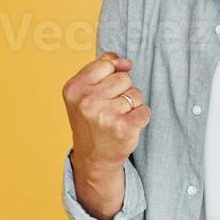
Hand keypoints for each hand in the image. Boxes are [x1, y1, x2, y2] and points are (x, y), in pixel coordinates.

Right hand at [63, 50, 150, 171]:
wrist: (93, 157)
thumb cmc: (91, 119)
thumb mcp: (86, 90)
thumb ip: (103, 67)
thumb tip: (125, 62)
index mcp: (74, 88)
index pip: (107, 64)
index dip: (110, 76)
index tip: (102, 92)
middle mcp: (87, 101)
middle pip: (124, 78)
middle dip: (122, 91)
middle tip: (109, 108)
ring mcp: (105, 115)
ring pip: (136, 94)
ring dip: (131, 105)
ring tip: (116, 118)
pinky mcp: (123, 128)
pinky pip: (144, 110)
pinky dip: (140, 117)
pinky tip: (127, 126)